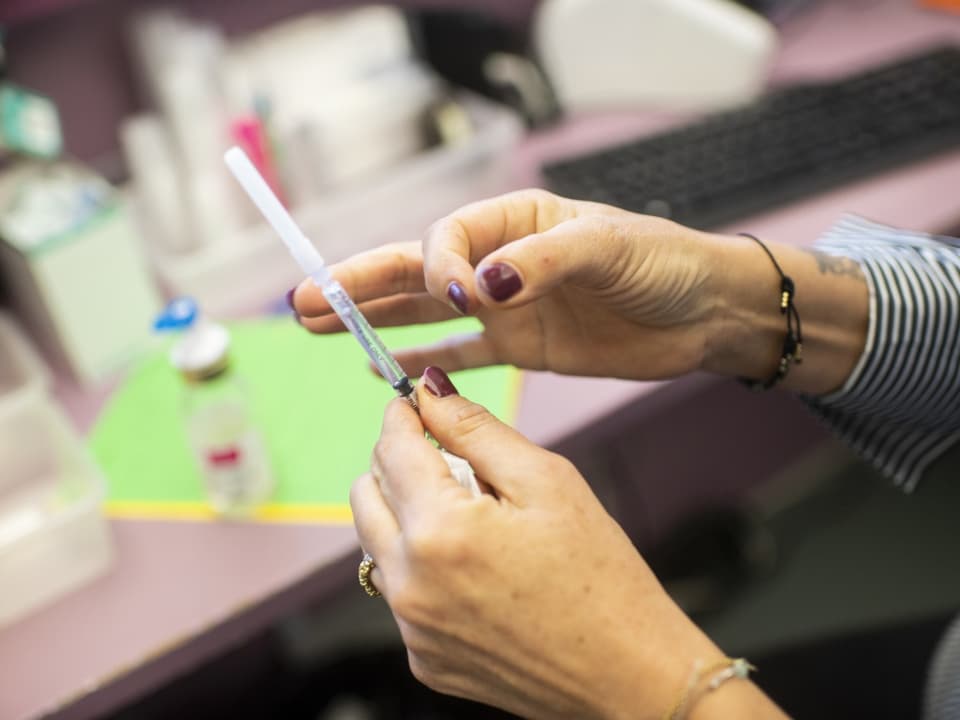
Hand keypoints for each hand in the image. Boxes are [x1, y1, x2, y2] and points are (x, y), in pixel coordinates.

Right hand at [293, 189, 724, 380]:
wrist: (704, 311)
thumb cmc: (664, 264)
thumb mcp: (609, 248)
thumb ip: (542, 262)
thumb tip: (481, 286)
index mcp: (515, 222)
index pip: (447, 239)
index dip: (439, 266)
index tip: (461, 294)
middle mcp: (500, 261)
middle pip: (414, 272)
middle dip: (358, 286)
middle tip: (302, 301)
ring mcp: (506, 306)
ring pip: (424, 314)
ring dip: (374, 323)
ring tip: (319, 330)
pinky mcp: (521, 345)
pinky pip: (459, 354)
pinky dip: (423, 363)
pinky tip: (388, 373)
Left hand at [352, 366, 751, 718]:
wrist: (628, 676)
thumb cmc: (601, 575)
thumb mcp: (547, 481)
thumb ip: (477, 429)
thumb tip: (429, 391)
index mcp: (440, 532)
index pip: (392, 449)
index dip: (402, 416)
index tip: (415, 404)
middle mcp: (411, 584)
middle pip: (366, 494)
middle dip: (398, 463)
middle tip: (449, 459)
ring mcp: (412, 628)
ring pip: (376, 543)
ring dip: (406, 514)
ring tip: (470, 517)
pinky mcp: (423, 658)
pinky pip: (401, 592)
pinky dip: (423, 566)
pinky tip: (477, 568)